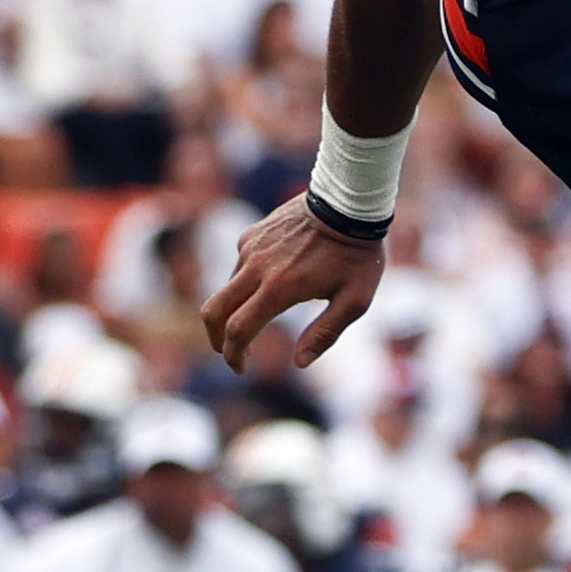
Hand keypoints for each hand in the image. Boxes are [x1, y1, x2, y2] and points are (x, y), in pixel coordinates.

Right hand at [203, 196, 386, 369]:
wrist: (349, 202)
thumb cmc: (357, 255)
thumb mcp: (355, 301)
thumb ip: (325, 334)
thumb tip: (300, 362)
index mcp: (279, 288)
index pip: (238, 330)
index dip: (233, 355)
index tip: (241, 368)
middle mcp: (256, 267)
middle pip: (213, 311)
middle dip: (216, 339)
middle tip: (231, 353)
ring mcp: (251, 248)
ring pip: (227, 289)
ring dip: (236, 310)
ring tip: (260, 320)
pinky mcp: (252, 234)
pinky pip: (239, 266)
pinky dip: (244, 284)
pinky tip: (270, 284)